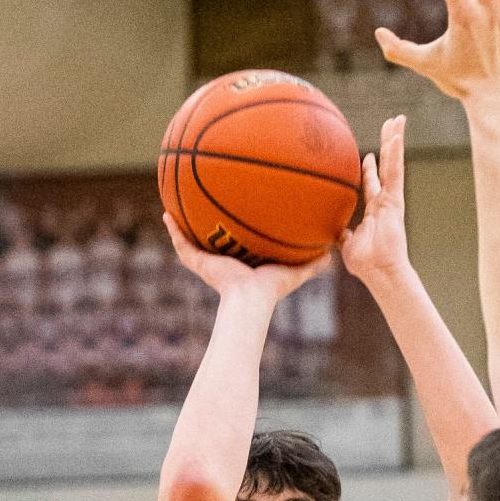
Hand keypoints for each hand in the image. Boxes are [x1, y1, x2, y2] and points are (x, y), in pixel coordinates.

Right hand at [163, 213, 333, 308]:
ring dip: (184, 223)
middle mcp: (223, 261)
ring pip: (192, 240)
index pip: (237, 242)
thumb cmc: (271, 289)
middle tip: (203, 201)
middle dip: (207, 223)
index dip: (235, 229)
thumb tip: (333, 253)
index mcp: (243, 261)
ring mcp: (208, 262)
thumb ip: (314, 264)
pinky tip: (166, 214)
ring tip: (176, 202)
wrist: (250, 299)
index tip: (235, 211)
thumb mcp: (295, 271)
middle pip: (212, 238)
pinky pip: (182, 245)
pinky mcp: (198, 263)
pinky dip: (173, 231)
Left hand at [340, 116, 410, 285]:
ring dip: (394, 141)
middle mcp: (384, 201)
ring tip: (397, 120)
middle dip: (387, 146)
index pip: (371, 184)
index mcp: (373, 210)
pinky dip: (395, 155)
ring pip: (393, 164)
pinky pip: (394, 173)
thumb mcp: (346, 245)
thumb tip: (329, 231)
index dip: (370, 170)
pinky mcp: (395, 201)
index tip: (367, 156)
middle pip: (385, 167)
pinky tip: (395, 137)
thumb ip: (339, 234)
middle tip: (389, 126)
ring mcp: (391, 199)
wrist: (379, 271)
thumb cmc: (365, 264)